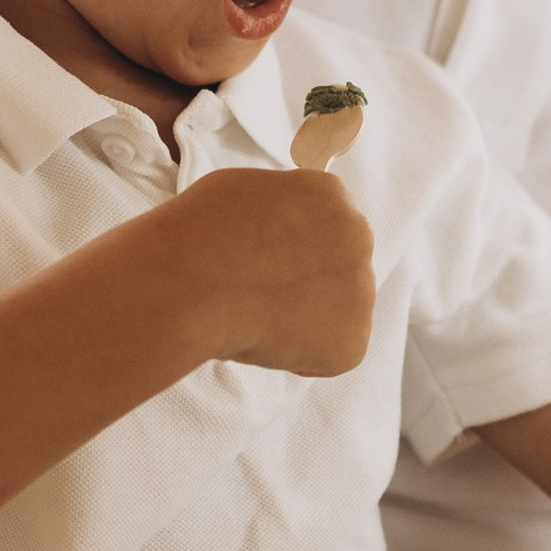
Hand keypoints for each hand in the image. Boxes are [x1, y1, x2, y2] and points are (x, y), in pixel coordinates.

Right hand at [151, 166, 375, 377]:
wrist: (190, 286)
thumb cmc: (198, 236)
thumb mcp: (243, 192)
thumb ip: (277, 209)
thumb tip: (278, 227)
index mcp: (331, 195)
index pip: (325, 228)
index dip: (292, 253)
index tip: (266, 266)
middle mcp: (357, 236)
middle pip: (339, 269)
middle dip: (308, 286)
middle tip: (262, 297)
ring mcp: (361, 289)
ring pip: (338, 313)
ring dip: (306, 321)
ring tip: (257, 317)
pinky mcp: (353, 340)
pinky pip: (332, 355)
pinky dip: (302, 358)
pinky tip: (265, 339)